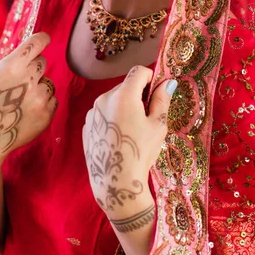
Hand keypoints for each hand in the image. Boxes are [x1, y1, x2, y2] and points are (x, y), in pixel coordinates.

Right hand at [0, 32, 56, 182]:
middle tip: (20, 82)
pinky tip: (26, 112)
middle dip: (34, 68)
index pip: (36, 42)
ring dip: (38, 89)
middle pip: (42, 62)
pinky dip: (42, 104)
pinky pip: (52, 100)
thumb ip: (10, 64)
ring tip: (20, 103)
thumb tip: (27, 52)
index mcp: (12, 66)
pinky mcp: (47, 115)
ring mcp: (40, 98)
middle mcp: (28, 79)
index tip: (45, 39)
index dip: (42, 39)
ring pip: (47, 83)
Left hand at [82, 66, 176, 220]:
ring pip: (114, 100)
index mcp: (123, 95)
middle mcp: (104, 98)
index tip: (156, 94)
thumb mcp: (158, 125)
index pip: (138, 71)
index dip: (151, 79)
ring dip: (125, 106)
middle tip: (147, 118)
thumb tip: (168, 82)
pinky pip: (103, 113)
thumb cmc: (141, 152)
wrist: (115, 182)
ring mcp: (92, 112)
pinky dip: (112, 118)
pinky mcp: (87, 125)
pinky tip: (119, 138)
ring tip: (132, 131)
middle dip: (138, 95)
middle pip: (126, 86)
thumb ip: (162, 100)